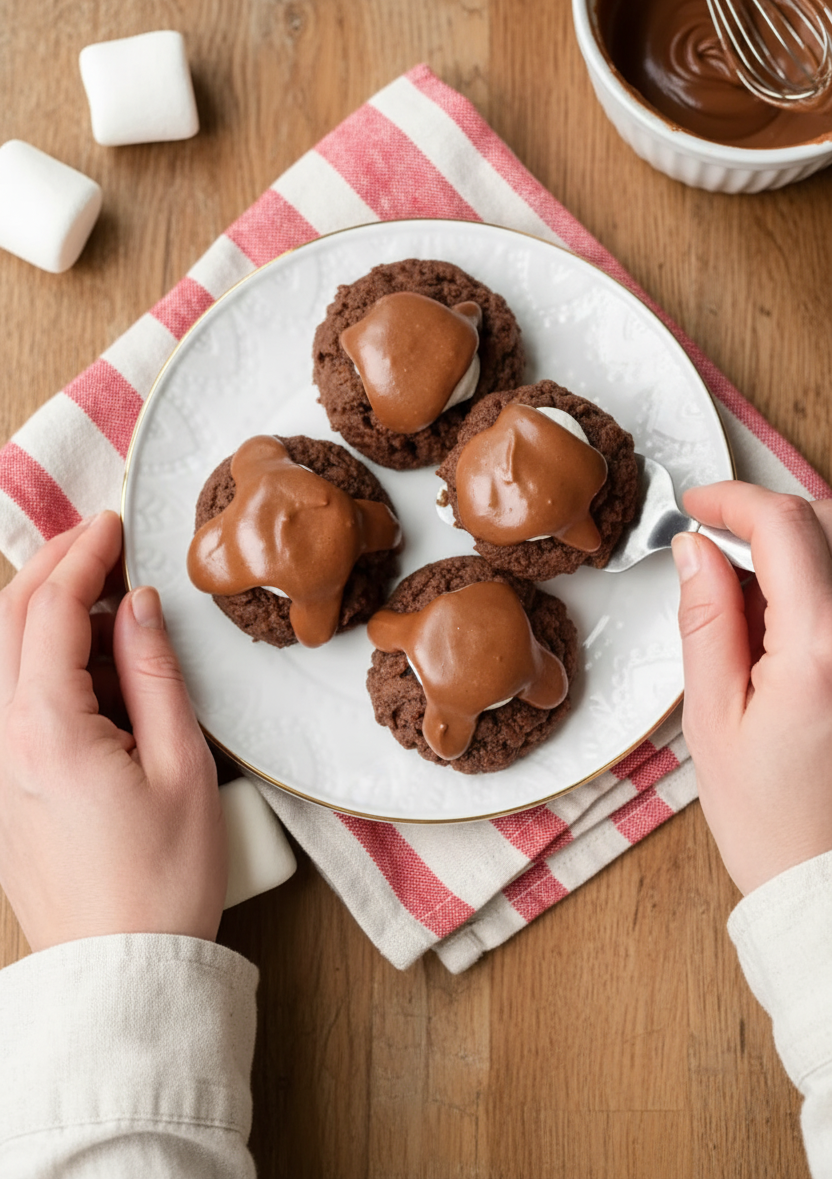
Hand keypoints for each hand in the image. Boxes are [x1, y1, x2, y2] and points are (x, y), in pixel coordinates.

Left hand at [0, 512, 226, 950]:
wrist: (119, 967)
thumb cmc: (161, 878)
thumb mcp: (182, 766)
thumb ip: (155, 673)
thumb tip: (139, 605)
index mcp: (48, 729)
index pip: (51, 609)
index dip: (82, 554)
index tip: (113, 523)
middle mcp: (3, 739)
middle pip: (8, 619)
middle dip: (52, 565)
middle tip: (101, 540)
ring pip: (0, 654)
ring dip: (44, 610)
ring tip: (104, 597)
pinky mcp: (2, 784)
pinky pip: (10, 695)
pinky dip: (41, 657)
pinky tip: (90, 661)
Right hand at [672, 481, 831, 895]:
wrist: (824, 880)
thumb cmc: (770, 819)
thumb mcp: (711, 718)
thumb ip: (705, 621)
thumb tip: (696, 549)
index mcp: (819, 650)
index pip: (783, 526)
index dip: (732, 500)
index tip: (696, 507)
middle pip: (824, 522)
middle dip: (762, 518)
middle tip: (712, 550)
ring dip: (793, 548)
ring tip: (748, 598)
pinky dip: (814, 584)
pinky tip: (783, 624)